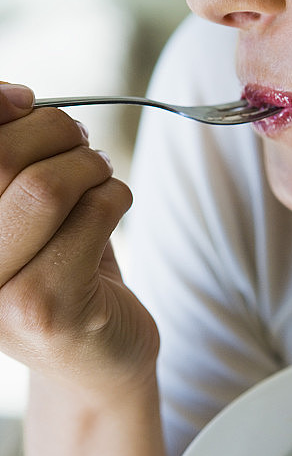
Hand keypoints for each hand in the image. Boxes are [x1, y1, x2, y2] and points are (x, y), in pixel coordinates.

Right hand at [0, 83, 159, 402]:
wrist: (95, 361)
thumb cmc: (60, 274)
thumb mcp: (22, 214)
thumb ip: (12, 159)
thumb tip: (12, 94)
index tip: (26, 100)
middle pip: (1, 160)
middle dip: (55, 133)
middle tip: (81, 144)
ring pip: (48, 187)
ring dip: (90, 167)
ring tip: (100, 178)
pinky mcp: (48, 310)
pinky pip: (94, 213)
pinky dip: (116, 195)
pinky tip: (115, 207)